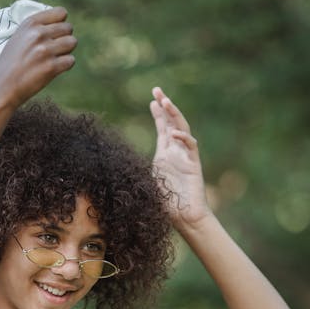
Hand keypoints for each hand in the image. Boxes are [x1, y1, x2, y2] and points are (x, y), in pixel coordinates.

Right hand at [0, 6, 76, 109]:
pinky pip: (71, 60)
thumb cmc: (10, 64)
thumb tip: (59, 23)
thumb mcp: (18, 37)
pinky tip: (53, 69)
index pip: (61, 12)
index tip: (55, 34)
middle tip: (53, 50)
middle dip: (64, 38)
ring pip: (72, 43)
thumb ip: (36, 29)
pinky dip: (65, 65)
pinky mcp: (51, 67)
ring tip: (54, 58)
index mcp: (30, 23)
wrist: (2, 88)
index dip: (61, 23)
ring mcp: (45, 50)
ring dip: (66, 51)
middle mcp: (38, 34)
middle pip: (68, 28)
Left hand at [150, 86, 210, 229]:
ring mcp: (185, 156)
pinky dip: (183, 138)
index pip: (162, 128)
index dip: (158, 113)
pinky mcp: (194, 164)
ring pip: (182, 128)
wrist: (184, 218)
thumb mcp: (145, 182)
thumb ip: (137, 172)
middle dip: (165, 106)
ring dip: (174, 114)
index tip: (151, 99)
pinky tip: (174, 132)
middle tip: (157, 90)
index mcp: (164, 155)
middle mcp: (175, 152)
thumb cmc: (165, 204)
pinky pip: (190, 146)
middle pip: (172, 122)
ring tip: (165, 101)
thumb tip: (115, 167)